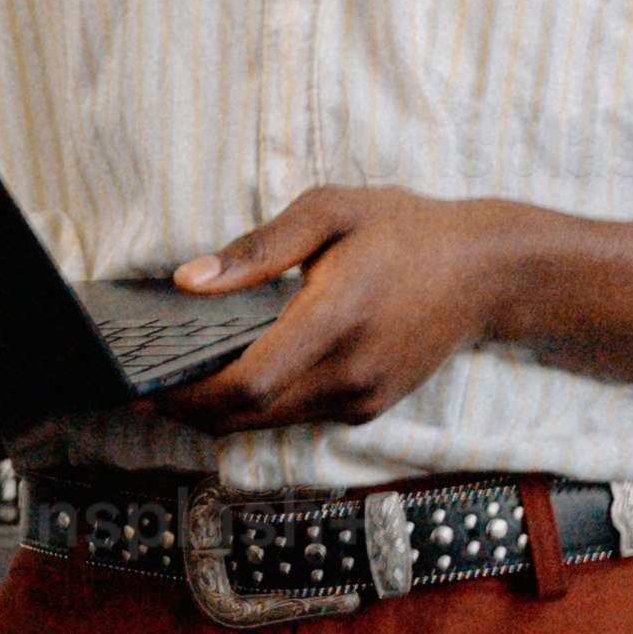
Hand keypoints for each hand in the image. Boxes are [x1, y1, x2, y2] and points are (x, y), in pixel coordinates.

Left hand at [168, 184, 542, 430]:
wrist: (485, 271)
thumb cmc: (405, 230)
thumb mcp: (330, 210)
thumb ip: (257, 248)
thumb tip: (190, 281)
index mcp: (338, 317)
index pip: (250, 383)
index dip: (191, 395)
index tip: (149, 385)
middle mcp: (350, 371)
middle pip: (249, 416)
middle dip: (191, 408)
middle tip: (147, 387)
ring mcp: (361, 397)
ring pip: (268, 423)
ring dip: (221, 410)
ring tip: (181, 381)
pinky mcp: (366, 407)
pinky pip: (295, 416)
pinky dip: (258, 405)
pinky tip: (236, 376)